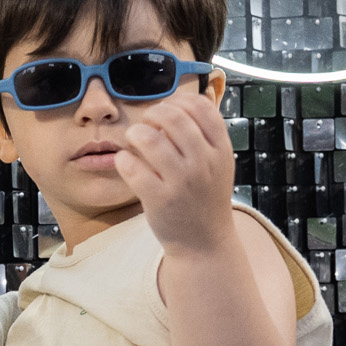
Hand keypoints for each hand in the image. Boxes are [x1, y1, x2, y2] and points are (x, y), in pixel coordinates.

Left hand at [111, 89, 234, 256]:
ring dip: (135, 133)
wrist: (204, 243)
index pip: (201, 108)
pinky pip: (132, 167)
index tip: (167, 110)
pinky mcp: (159, 199)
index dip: (178, 101)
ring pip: (150, 139)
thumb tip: (174, 104)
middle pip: (173, 117)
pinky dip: (124, 159)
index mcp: (221, 150)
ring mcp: (182, 182)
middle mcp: (204, 163)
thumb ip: (203, 136)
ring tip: (133, 140)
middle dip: (153, 114)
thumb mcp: (217, 164)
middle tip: (145, 124)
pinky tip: (127, 163)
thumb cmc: (204, 198)